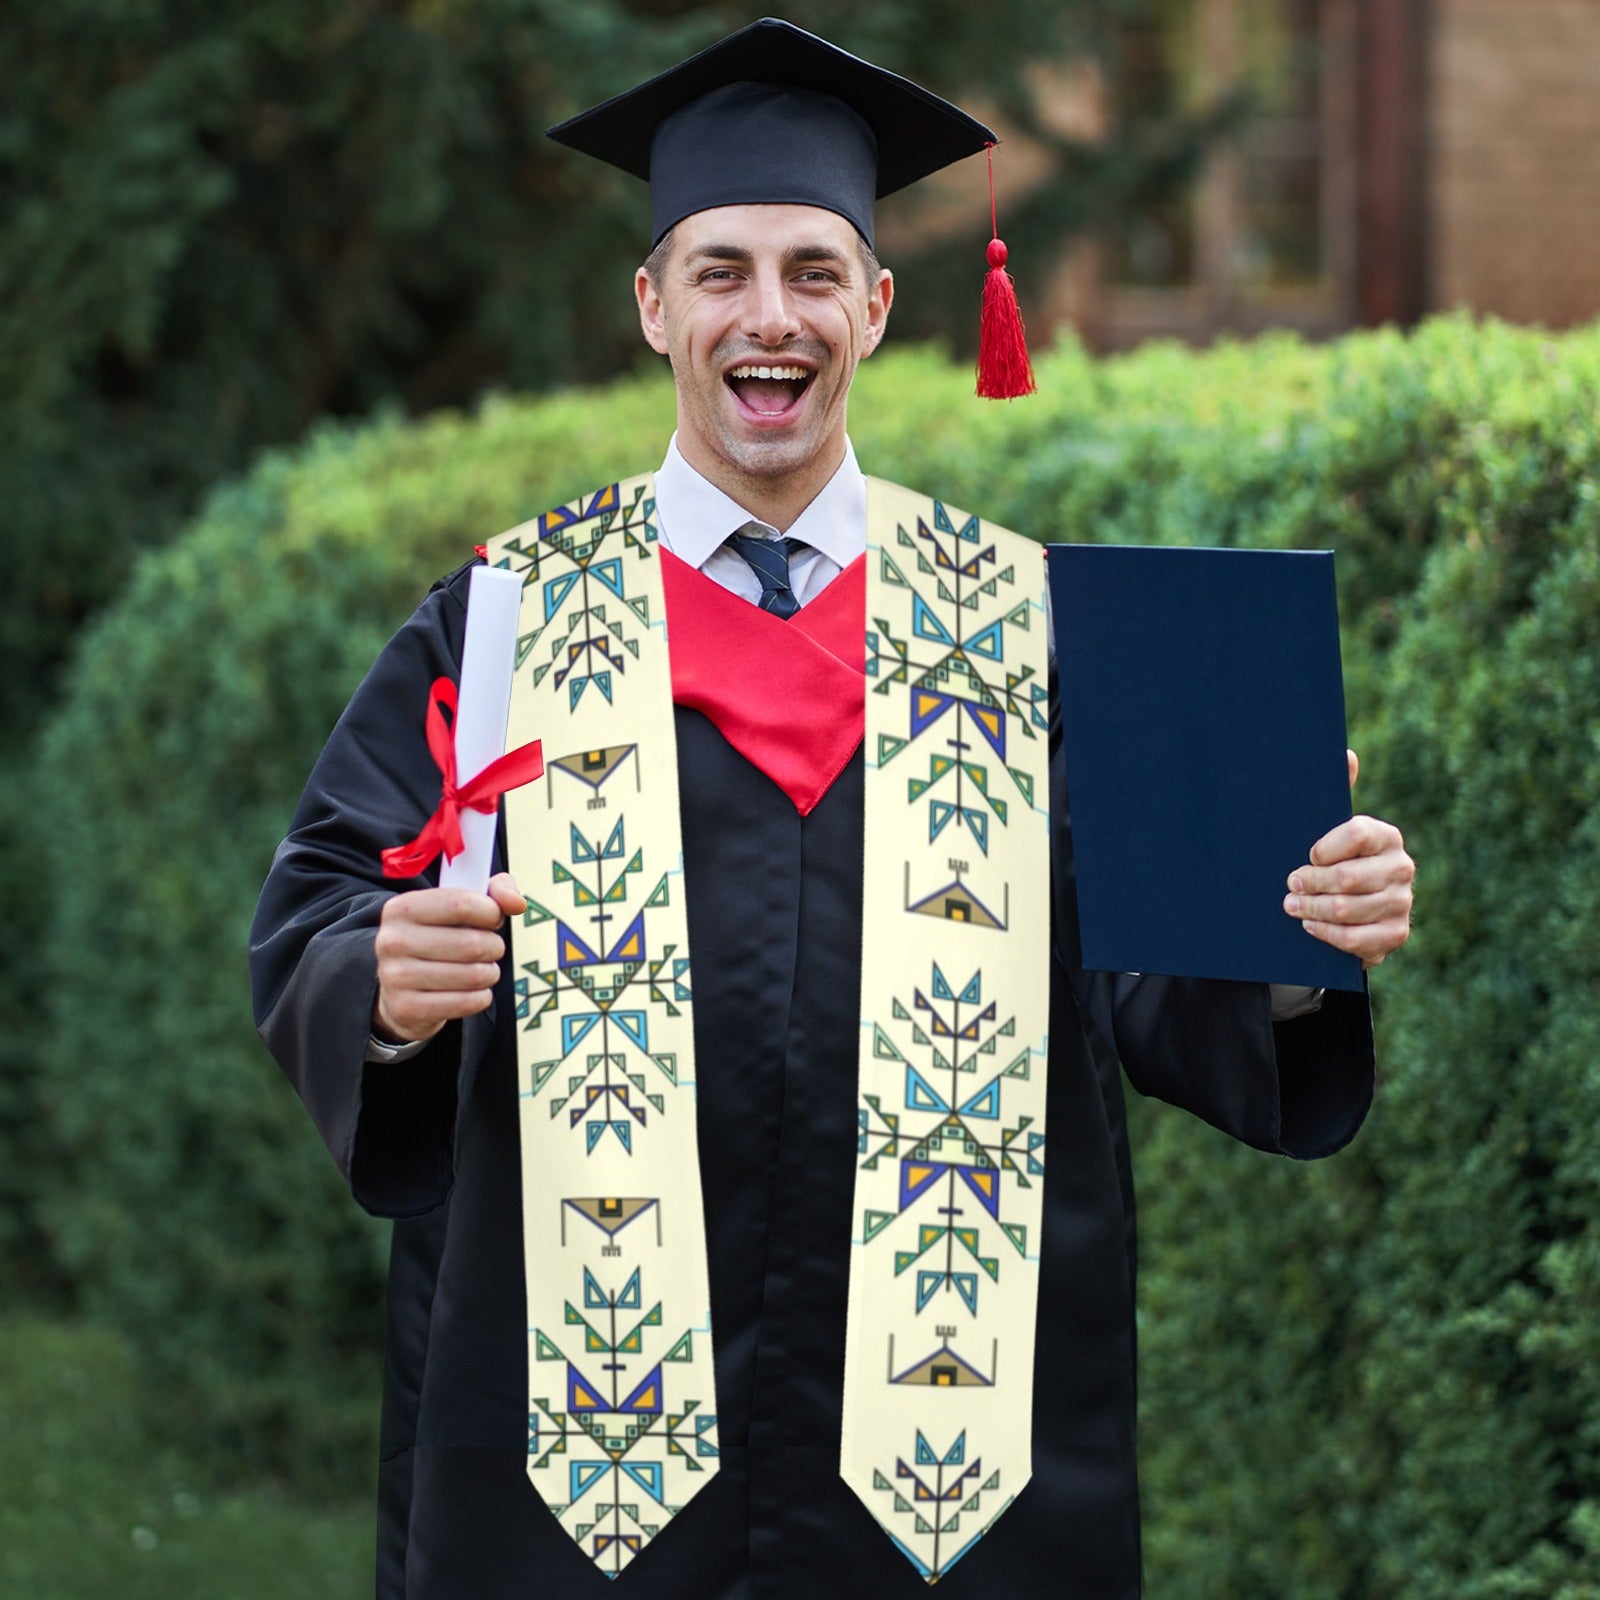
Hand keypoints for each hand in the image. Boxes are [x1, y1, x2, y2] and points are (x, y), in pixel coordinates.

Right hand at [372, 872, 526, 1043]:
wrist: (401, 988)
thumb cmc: (438, 939)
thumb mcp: (459, 906)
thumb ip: (494, 892)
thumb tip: (517, 903)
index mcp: (402, 908)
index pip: (461, 904)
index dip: (491, 912)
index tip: (494, 919)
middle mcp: (392, 940)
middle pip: (471, 944)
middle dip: (494, 947)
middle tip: (491, 949)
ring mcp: (395, 976)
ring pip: (472, 975)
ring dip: (490, 973)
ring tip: (483, 970)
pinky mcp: (406, 1008)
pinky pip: (465, 1003)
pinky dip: (481, 997)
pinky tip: (474, 991)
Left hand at [1283, 750, 1413, 967]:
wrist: (1350, 909)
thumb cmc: (1332, 860)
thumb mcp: (1328, 828)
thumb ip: (1336, 792)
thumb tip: (1346, 754)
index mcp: (1386, 836)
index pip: (1356, 833)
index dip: (1324, 847)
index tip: (1306, 855)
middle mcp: (1401, 867)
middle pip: (1348, 877)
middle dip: (1310, 883)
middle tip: (1289, 885)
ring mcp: (1401, 903)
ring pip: (1348, 909)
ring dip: (1312, 909)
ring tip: (1291, 906)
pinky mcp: (1395, 934)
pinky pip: (1356, 939)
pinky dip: (1327, 934)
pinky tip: (1310, 926)